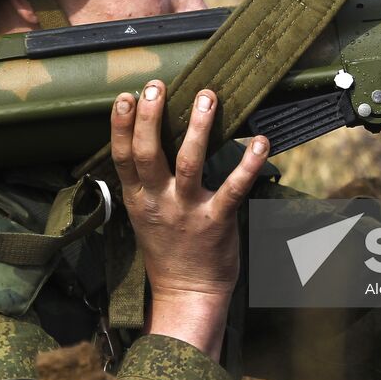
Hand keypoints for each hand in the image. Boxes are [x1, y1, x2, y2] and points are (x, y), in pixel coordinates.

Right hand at [111, 79, 269, 359]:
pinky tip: (259, 141)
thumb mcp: (142, 213)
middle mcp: (159, 201)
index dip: (121, 126)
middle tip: (156, 86)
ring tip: (206, 96)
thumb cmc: (167, 247)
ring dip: (198, 128)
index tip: (125, 96)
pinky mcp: (218, 221)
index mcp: (138, 198)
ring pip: (189, 163)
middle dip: (149, 117)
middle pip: (148, 154)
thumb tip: (145, 133)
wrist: (187, 293)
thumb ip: (143, 178)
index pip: (122, 157)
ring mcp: (188, 211)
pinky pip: (234, 188)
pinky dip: (248, 164)